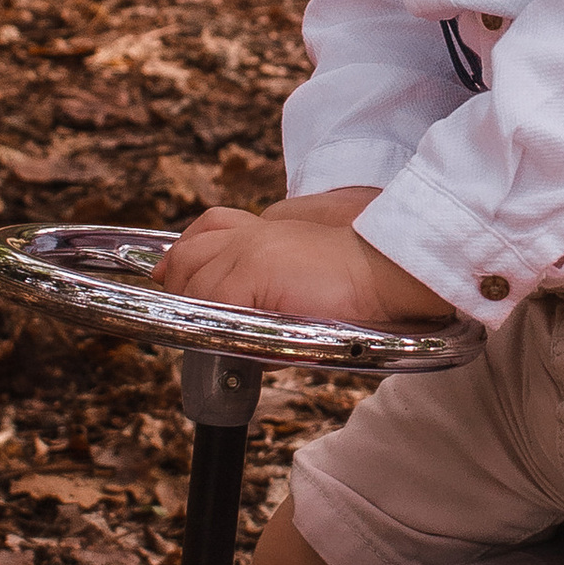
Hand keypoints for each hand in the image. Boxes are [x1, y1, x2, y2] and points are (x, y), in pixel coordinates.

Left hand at [154, 196, 447, 327]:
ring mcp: (250, 251)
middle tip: (188, 312)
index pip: (211, 226)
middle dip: (180, 283)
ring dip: (194, 308)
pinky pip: (210, 301)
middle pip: (190, 251)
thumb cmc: (368, 279)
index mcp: (271, 228)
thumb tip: (259, 307)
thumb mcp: (314, 266)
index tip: (173, 273)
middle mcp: (254, 233)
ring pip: (194, 280)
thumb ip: (280, 276)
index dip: (185, 250)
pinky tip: (225, 338)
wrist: (390, 271)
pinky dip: (210, 322)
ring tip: (210, 334)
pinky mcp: (252, 272)